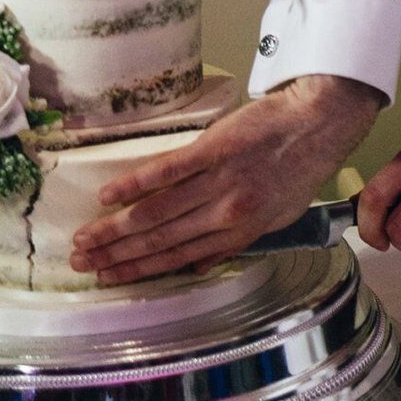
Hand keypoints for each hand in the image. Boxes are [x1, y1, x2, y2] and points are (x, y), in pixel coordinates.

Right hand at [71, 73, 381, 283]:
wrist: (320, 122)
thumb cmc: (300, 169)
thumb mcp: (277, 217)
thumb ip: (235, 241)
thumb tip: (199, 264)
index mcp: (240, 233)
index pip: (179, 259)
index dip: (140, 271)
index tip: (109, 279)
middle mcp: (225, 214)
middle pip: (160, 240)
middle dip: (117, 254)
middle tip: (81, 263)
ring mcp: (218, 181)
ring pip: (156, 212)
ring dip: (115, 227)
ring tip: (84, 238)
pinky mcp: (213, 149)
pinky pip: (166, 171)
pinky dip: (134, 185)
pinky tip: (107, 195)